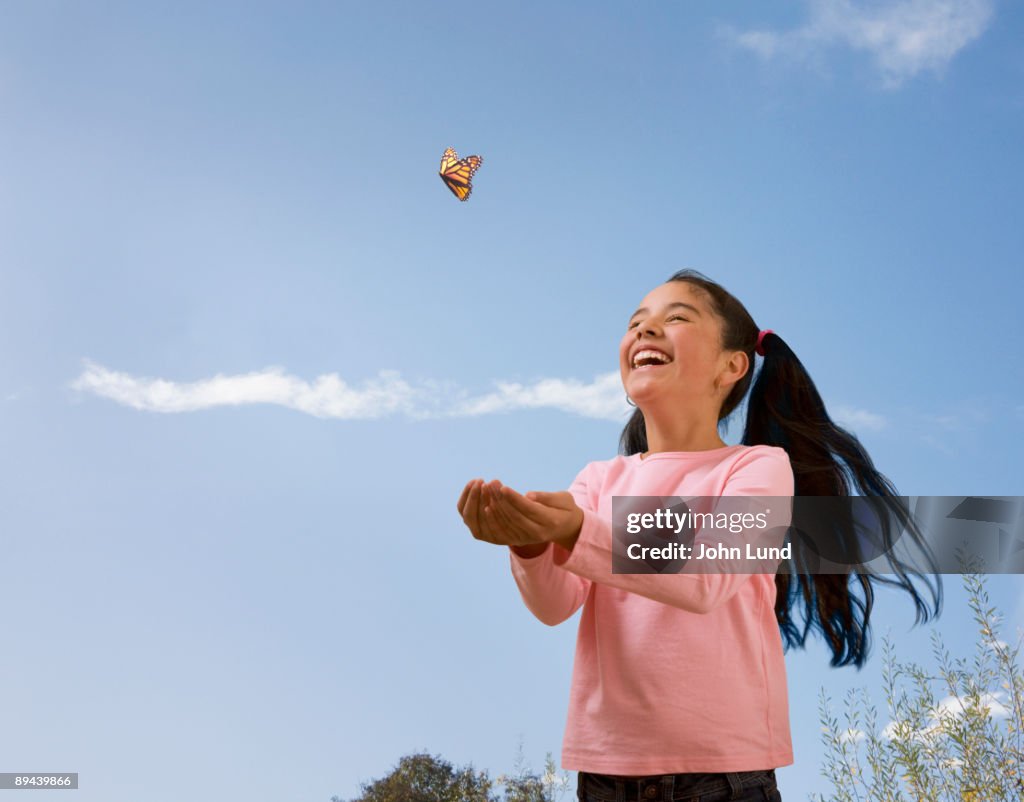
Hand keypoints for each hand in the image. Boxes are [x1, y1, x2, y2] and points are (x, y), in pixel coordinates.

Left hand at [456, 478, 583, 550]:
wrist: (566, 528)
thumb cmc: (565, 508)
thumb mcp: (564, 499)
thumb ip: (547, 497)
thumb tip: (528, 496)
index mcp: (551, 521)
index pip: (528, 509)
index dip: (514, 498)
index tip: (503, 487)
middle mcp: (538, 533)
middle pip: (515, 517)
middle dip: (500, 500)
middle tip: (491, 484)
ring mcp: (528, 539)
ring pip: (507, 525)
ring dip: (494, 507)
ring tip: (487, 489)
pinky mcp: (520, 541)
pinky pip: (503, 532)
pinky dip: (493, 520)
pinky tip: (487, 506)